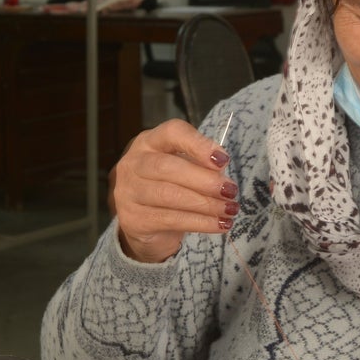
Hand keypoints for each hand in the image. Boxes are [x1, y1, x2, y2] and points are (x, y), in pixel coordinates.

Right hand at [110, 119, 237, 263]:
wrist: (145, 226)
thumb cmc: (169, 189)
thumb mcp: (184, 170)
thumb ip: (200, 166)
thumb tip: (222, 173)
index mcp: (149, 142)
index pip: (171, 132)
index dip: (198, 144)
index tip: (223, 160)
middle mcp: (133, 163)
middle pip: (167, 166)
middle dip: (204, 180)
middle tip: (230, 191)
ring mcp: (128, 192)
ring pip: (169, 195)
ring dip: (205, 204)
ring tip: (229, 209)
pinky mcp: (133, 219)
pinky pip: (170, 220)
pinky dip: (200, 222)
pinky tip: (219, 224)